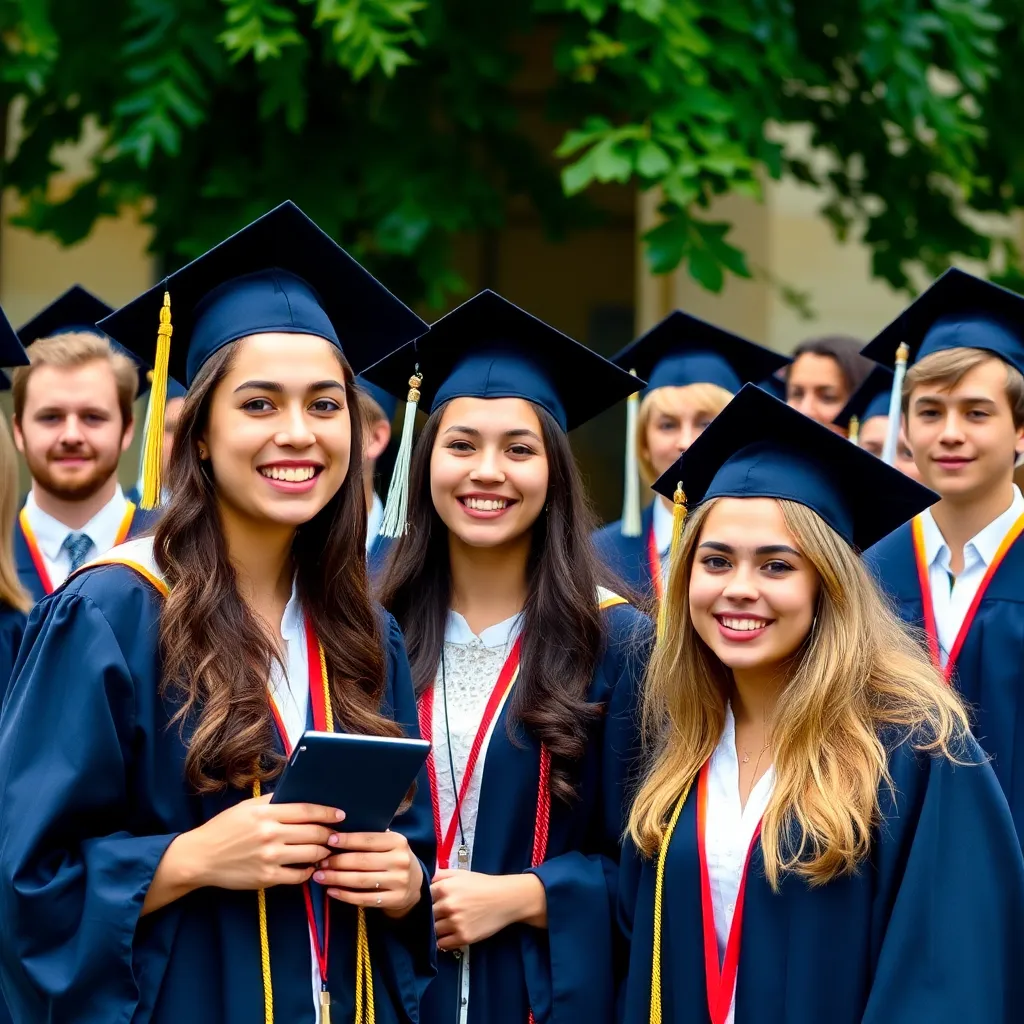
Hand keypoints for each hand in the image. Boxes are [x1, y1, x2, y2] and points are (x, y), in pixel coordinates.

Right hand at [176, 795, 342, 891]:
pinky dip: (308, 872)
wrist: (200, 858)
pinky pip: (299, 876)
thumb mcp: (247, 807)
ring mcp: (270, 858)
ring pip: (311, 854)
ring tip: (326, 850)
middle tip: (337, 835)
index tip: (340, 815)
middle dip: (330, 834)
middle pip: (314, 833)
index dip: (328, 813)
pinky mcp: (266, 878)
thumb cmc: (224, 828)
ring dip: (323, 853)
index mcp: (266, 813)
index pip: (307, 811)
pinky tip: (309, 867)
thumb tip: (301, 797)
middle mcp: (270, 834)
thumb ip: (274, 802)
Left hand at [315, 830, 422, 918]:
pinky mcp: (394, 899)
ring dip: (337, 878)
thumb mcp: (389, 844)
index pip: (368, 840)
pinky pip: (364, 899)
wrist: (415, 883)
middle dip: (337, 861)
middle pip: (362, 861)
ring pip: (361, 881)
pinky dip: (345, 895)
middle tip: (320, 861)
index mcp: (398, 841)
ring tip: (319, 876)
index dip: (347, 840)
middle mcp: (400, 861)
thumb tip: (337, 834)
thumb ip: (370, 839)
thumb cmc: (393, 858)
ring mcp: (399, 882)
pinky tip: (331, 891)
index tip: (329, 840)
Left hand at [430, 870, 546, 950]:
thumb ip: (441, 874)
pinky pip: (443, 944)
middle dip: (430, 916)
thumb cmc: (483, 884)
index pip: (423, 899)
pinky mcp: (464, 937)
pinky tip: (448, 934)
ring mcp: (455, 923)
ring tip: (443, 926)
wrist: (506, 899)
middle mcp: (448, 905)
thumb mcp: (461, 873)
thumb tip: (426, 881)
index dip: (425, 902)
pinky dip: (443, 941)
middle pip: (427, 916)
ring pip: (433, 931)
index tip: (427, 905)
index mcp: (445, 887)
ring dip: (436, 929)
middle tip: (435, 917)